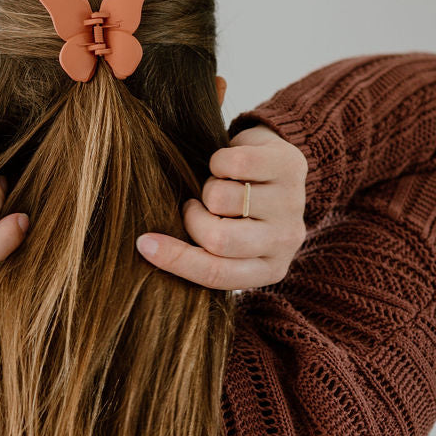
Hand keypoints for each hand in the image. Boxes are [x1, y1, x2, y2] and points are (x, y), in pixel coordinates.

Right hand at [135, 125, 307, 289]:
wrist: (277, 167)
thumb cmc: (242, 211)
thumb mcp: (228, 240)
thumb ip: (202, 253)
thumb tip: (150, 249)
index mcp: (269, 269)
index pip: (216, 274)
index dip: (176, 260)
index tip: (143, 244)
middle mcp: (286, 242)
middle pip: (218, 239)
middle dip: (193, 218)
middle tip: (194, 207)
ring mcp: (292, 204)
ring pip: (222, 198)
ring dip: (209, 187)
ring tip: (220, 185)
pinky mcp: (292, 167)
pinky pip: (235, 163)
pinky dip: (220, 161)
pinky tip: (230, 166)